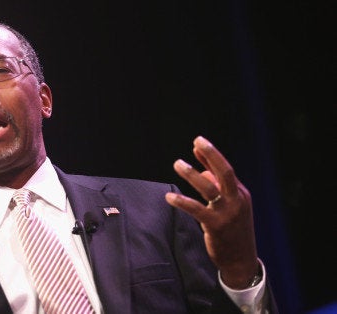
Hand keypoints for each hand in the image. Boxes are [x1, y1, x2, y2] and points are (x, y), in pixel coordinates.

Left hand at [165, 136, 258, 288]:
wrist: (241, 259)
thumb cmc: (232, 230)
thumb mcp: (229, 207)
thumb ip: (216, 188)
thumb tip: (201, 169)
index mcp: (241, 194)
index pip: (225, 169)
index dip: (211, 155)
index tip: (198, 143)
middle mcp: (237, 200)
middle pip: (225, 171)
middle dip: (212, 154)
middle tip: (197, 141)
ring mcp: (227, 212)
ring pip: (209, 187)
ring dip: (192, 174)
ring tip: (177, 163)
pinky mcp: (216, 225)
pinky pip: (196, 209)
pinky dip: (182, 201)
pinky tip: (169, 196)